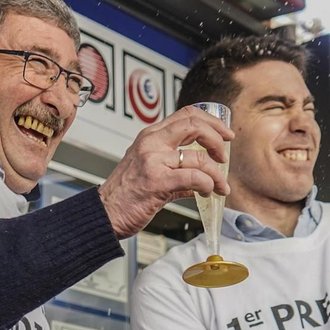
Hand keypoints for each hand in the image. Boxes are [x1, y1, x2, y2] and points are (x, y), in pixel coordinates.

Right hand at [99, 107, 232, 237]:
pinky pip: (194, 178)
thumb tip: (200, 178)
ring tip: (220, 186)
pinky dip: (207, 185)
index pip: (186, 115)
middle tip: (224, 155)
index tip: (224, 134)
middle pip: (195, 125)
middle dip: (218, 138)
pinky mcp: (158, 181)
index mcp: (150, 136)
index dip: (211, 121)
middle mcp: (151, 143)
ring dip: (217, 174)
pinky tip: (207, 192)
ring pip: (199, 157)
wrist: (105, 214)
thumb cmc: (124, 195)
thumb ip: (175, 168)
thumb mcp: (148, 170)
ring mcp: (154, 161)